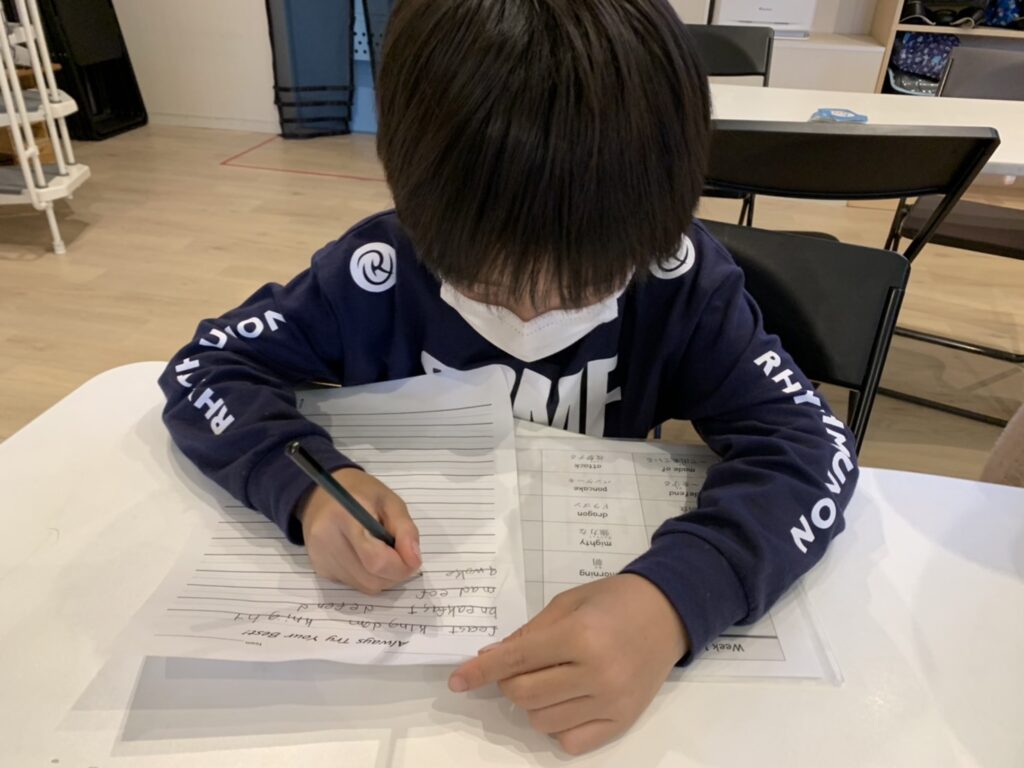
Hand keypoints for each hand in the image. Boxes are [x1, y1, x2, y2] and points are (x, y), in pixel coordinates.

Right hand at [298, 468, 420, 593]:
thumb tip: (414, 561)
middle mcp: (327, 542)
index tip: (412, 556)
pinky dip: (368, 575)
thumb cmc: (361, 493)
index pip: (376, 561)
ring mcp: (321, 559)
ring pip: (365, 586)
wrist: (321, 495)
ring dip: (383, 576)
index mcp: (344, 517)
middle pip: (372, 579)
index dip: (401, 565)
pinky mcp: (320, 570)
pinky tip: (365, 555)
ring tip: (382, 550)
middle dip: (395, 573)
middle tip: (399, 552)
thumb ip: (405, 530)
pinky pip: (354, 584)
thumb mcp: (390, 501)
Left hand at [448, 574, 688, 754]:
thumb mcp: (567, 603)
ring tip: (552, 678)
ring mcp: (611, 702)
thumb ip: (528, 634)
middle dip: (509, 682)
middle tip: (523, 665)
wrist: (668, 612)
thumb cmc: (614, 599)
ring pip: (542, 721)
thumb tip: (490, 659)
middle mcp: (596, 674)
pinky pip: (570, 742)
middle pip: (524, 695)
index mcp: (580, 636)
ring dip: (533, 703)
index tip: (456, 681)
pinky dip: (557, 726)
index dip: (481, 672)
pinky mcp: (623, 721)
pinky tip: (568, 701)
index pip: (516, 661)